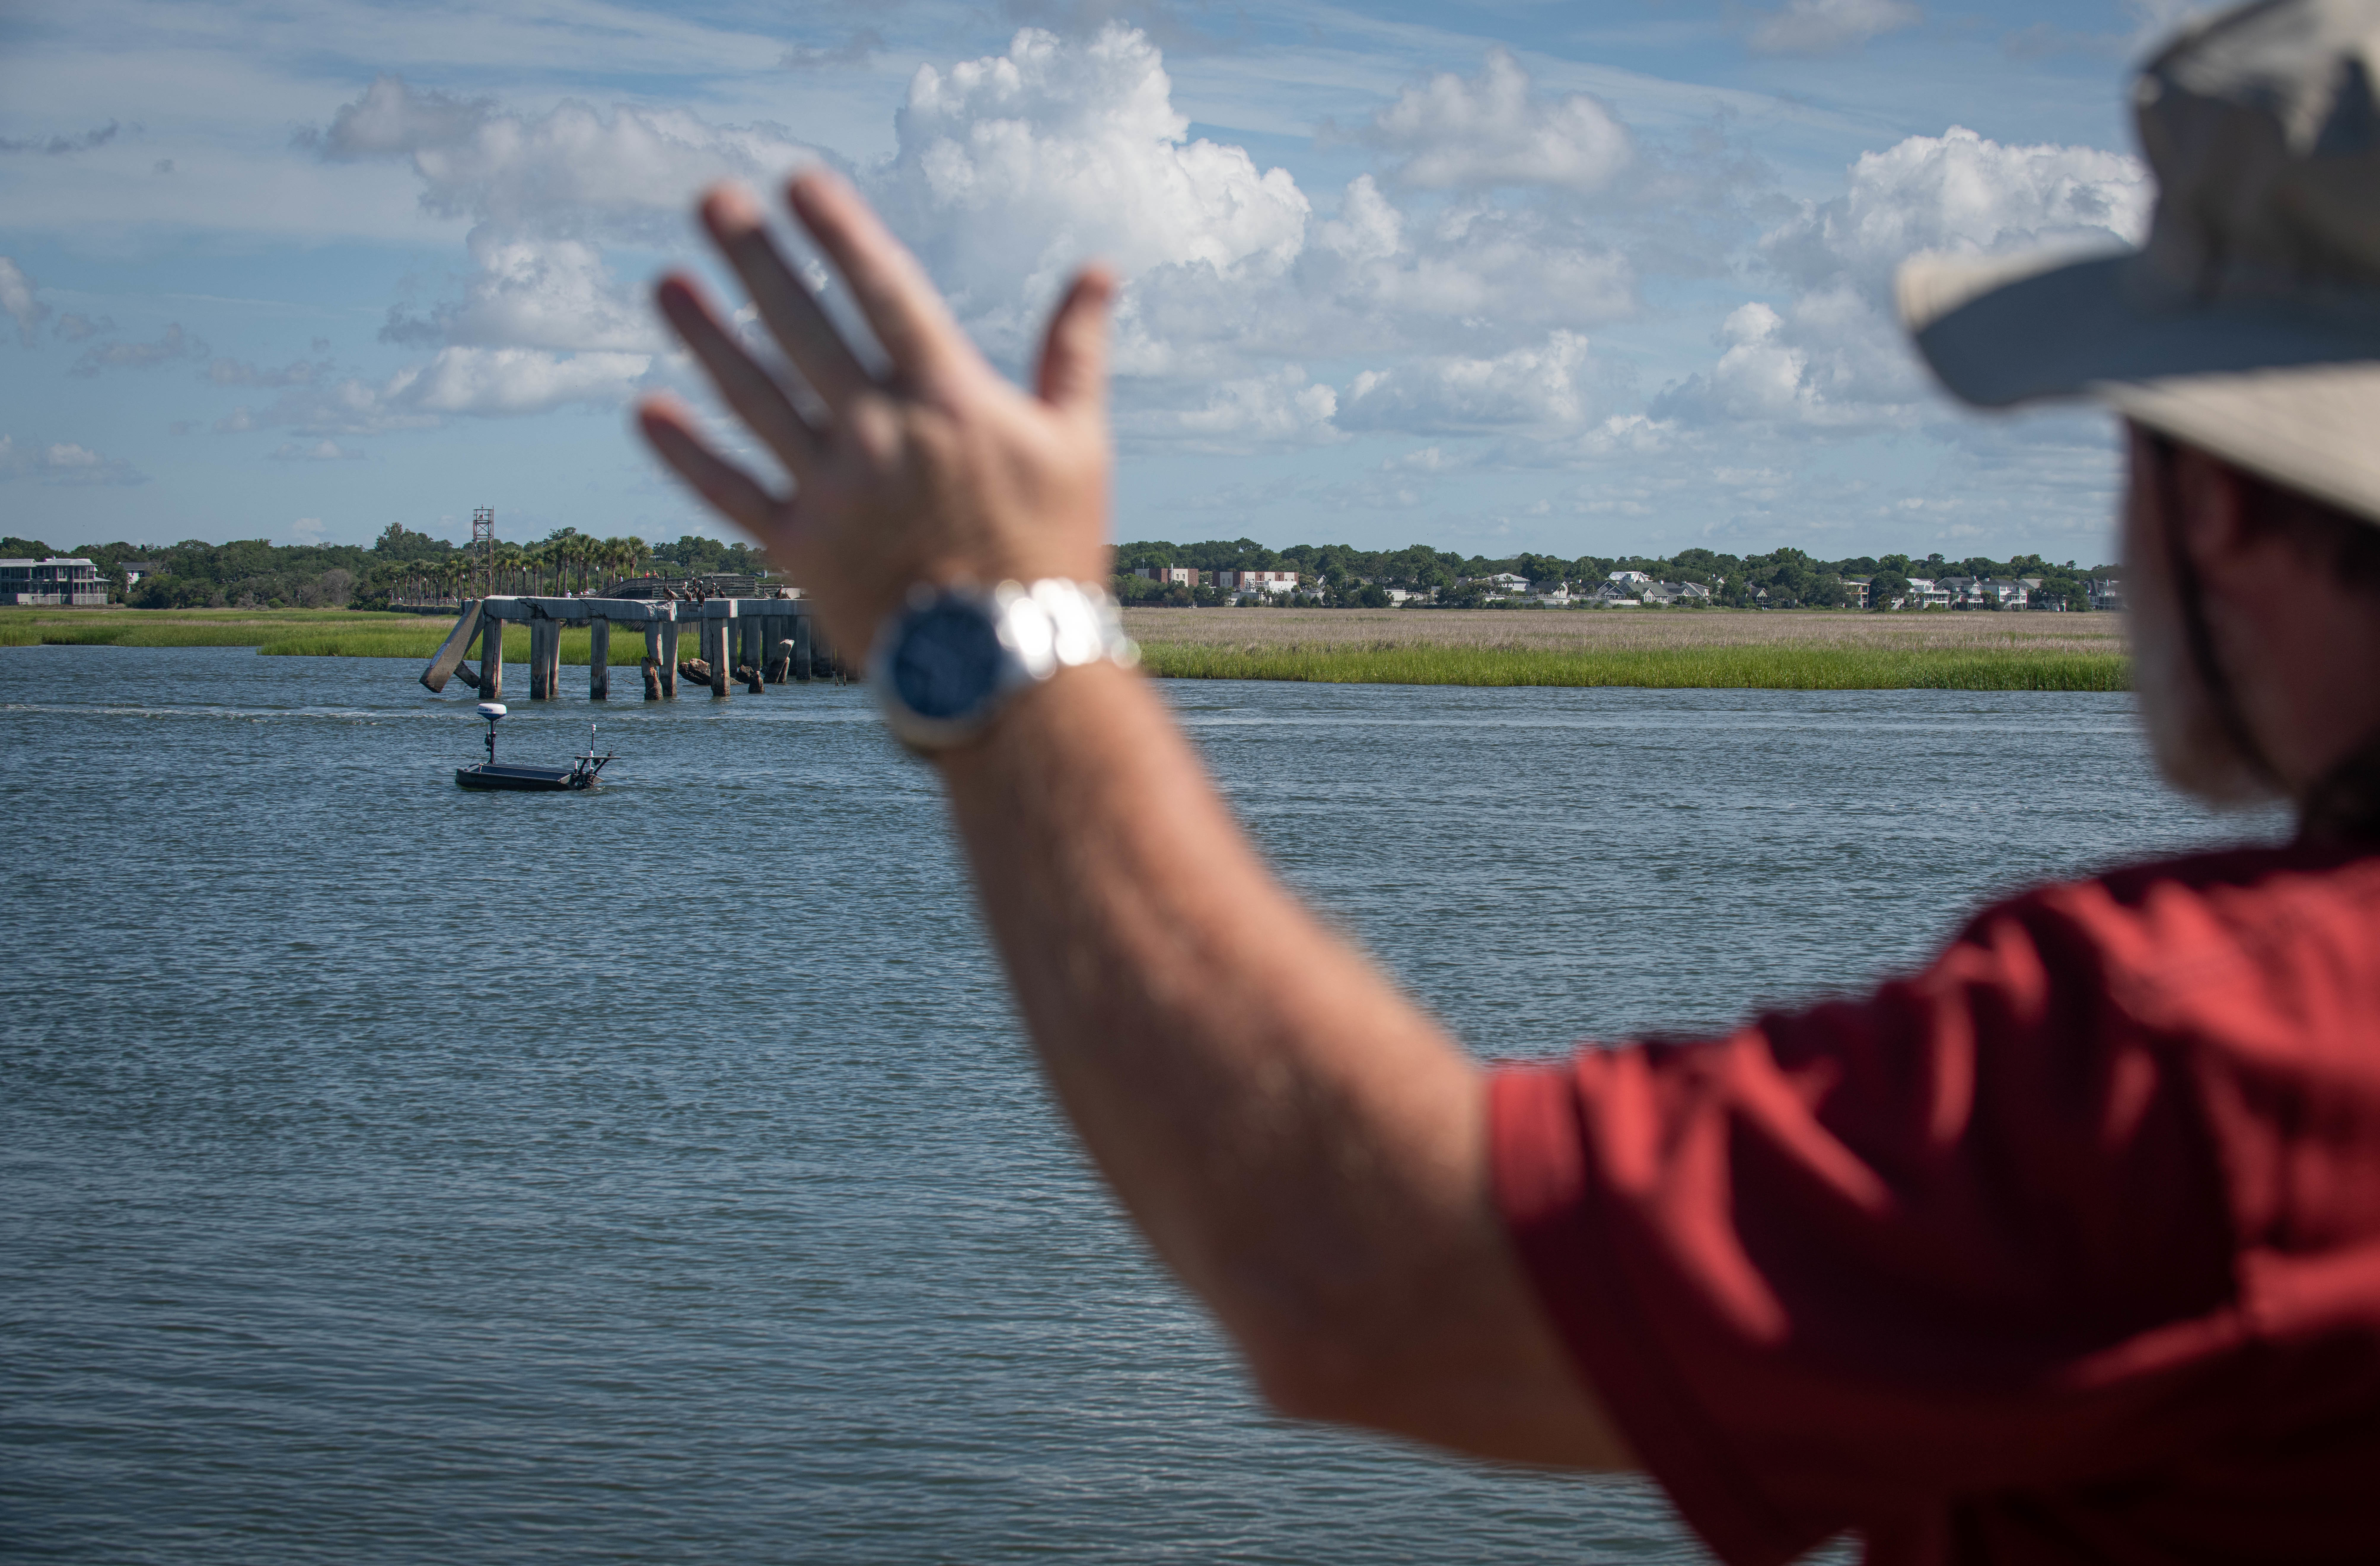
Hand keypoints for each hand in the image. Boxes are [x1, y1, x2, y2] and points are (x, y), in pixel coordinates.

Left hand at [636, 172, 1116, 656]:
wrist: (1011, 674)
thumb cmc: (1053, 555)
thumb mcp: (1079, 446)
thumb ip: (1074, 352)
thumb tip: (1097, 269)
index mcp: (950, 402)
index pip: (883, 293)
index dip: (838, 232)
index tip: (797, 182)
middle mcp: (883, 435)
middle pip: (804, 327)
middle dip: (755, 257)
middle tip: (711, 199)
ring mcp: (835, 493)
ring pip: (754, 398)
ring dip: (706, 336)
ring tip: (666, 283)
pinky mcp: (801, 550)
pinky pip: (731, 493)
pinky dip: (687, 453)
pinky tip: (648, 410)